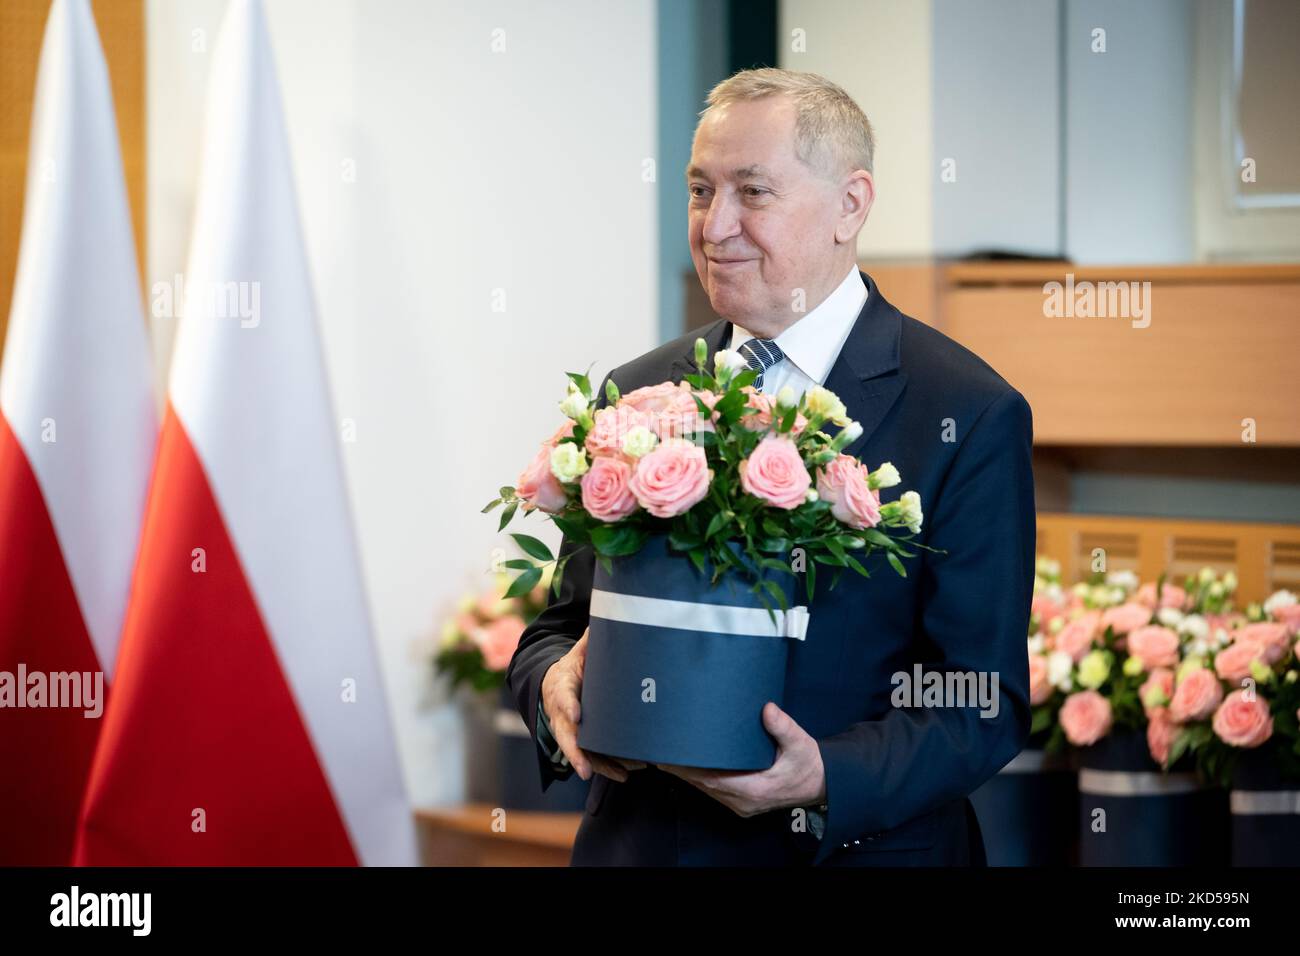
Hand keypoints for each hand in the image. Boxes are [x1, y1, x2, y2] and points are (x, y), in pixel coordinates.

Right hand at [540, 629, 645, 782]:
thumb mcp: (578, 652)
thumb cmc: (572, 668)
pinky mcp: (578, 741)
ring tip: (621, 774)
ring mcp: (568, 730)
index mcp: (561, 686)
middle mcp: (561, 713)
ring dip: (596, 764)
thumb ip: (591, 640)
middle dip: (575, 752)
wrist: (552, 685)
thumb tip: (611, 616)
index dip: (568, 706)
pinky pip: (590, 757)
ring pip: (578, 751)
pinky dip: (605, 767)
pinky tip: (625, 775)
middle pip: (565, 734)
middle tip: (583, 767)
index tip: (576, 715)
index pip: (563, 696)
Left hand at [656, 702, 825, 816]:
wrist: (819, 783)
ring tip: (666, 755)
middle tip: (659, 750)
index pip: (713, 780)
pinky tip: (688, 765)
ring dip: (687, 774)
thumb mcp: (800, 743)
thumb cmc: (808, 763)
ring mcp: (741, 804)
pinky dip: (699, 779)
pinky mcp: (741, 801)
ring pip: (706, 789)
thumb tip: (767, 709)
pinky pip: (714, 791)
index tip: (671, 757)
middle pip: (704, 785)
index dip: (689, 770)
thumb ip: (783, 727)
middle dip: (681, 769)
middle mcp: (744, 801)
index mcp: (755, 789)